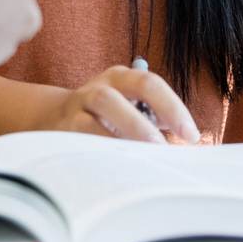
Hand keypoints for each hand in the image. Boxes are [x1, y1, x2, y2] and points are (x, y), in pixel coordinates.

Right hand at [38, 64, 198, 143]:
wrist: (50, 120)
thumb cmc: (102, 119)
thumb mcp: (126, 110)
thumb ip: (153, 119)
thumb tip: (186, 142)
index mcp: (121, 77)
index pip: (152, 83)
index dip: (174, 106)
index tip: (192, 135)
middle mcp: (102, 84)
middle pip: (135, 85)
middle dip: (159, 110)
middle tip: (171, 144)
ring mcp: (79, 103)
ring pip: (107, 104)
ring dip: (131, 127)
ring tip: (147, 153)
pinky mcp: (62, 126)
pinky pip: (83, 134)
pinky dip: (102, 147)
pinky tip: (116, 164)